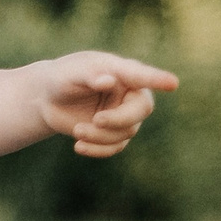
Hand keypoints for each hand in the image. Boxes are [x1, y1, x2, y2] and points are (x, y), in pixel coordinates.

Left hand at [38, 52, 177, 158]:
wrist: (48, 99)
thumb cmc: (62, 78)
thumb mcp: (70, 74)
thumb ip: (89, 75)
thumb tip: (109, 80)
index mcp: (121, 71)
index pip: (141, 76)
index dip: (157, 79)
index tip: (173, 83)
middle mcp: (129, 92)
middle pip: (141, 109)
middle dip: (120, 119)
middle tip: (96, 120)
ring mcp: (125, 114)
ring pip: (126, 132)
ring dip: (101, 135)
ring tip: (77, 130)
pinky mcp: (115, 133)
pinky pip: (116, 147)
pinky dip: (98, 149)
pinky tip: (79, 146)